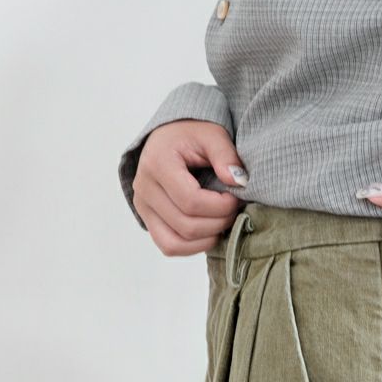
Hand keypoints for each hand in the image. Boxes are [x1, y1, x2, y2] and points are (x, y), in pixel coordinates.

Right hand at [133, 120, 248, 256]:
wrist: (170, 138)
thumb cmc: (191, 135)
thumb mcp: (211, 134)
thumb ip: (225, 155)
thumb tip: (239, 182)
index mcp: (157, 164)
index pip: (191, 201)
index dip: (220, 207)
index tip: (235, 197)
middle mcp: (144, 188)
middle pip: (186, 225)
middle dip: (218, 223)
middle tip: (233, 211)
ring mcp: (143, 207)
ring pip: (176, 243)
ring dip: (206, 239)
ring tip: (222, 222)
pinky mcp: (147, 220)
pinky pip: (168, 246)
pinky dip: (192, 247)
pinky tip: (209, 233)